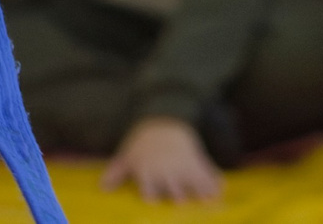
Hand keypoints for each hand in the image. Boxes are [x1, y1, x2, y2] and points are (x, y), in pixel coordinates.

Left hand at [100, 116, 223, 203]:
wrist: (163, 121)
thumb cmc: (142, 144)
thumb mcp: (127, 156)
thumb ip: (116, 173)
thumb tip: (103, 189)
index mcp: (147, 169)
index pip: (148, 188)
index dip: (150, 194)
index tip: (152, 201)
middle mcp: (166, 169)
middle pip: (173, 188)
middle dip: (177, 195)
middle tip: (179, 200)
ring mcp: (183, 165)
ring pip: (193, 182)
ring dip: (200, 191)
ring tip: (207, 200)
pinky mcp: (197, 162)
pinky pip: (207, 173)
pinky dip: (214, 181)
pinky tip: (220, 189)